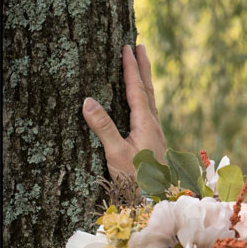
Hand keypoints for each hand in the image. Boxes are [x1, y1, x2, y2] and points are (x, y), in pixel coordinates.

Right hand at [83, 44, 166, 178]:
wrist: (159, 200)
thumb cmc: (137, 180)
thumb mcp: (116, 154)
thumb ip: (103, 127)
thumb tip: (87, 101)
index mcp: (146, 123)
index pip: (137, 89)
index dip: (130, 68)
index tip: (127, 47)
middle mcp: (154, 125)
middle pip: (148, 90)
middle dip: (143, 68)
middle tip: (141, 46)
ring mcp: (156, 134)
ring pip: (151, 101)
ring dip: (145, 82)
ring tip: (141, 69)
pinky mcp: (155, 144)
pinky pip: (150, 112)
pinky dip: (145, 100)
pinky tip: (142, 107)